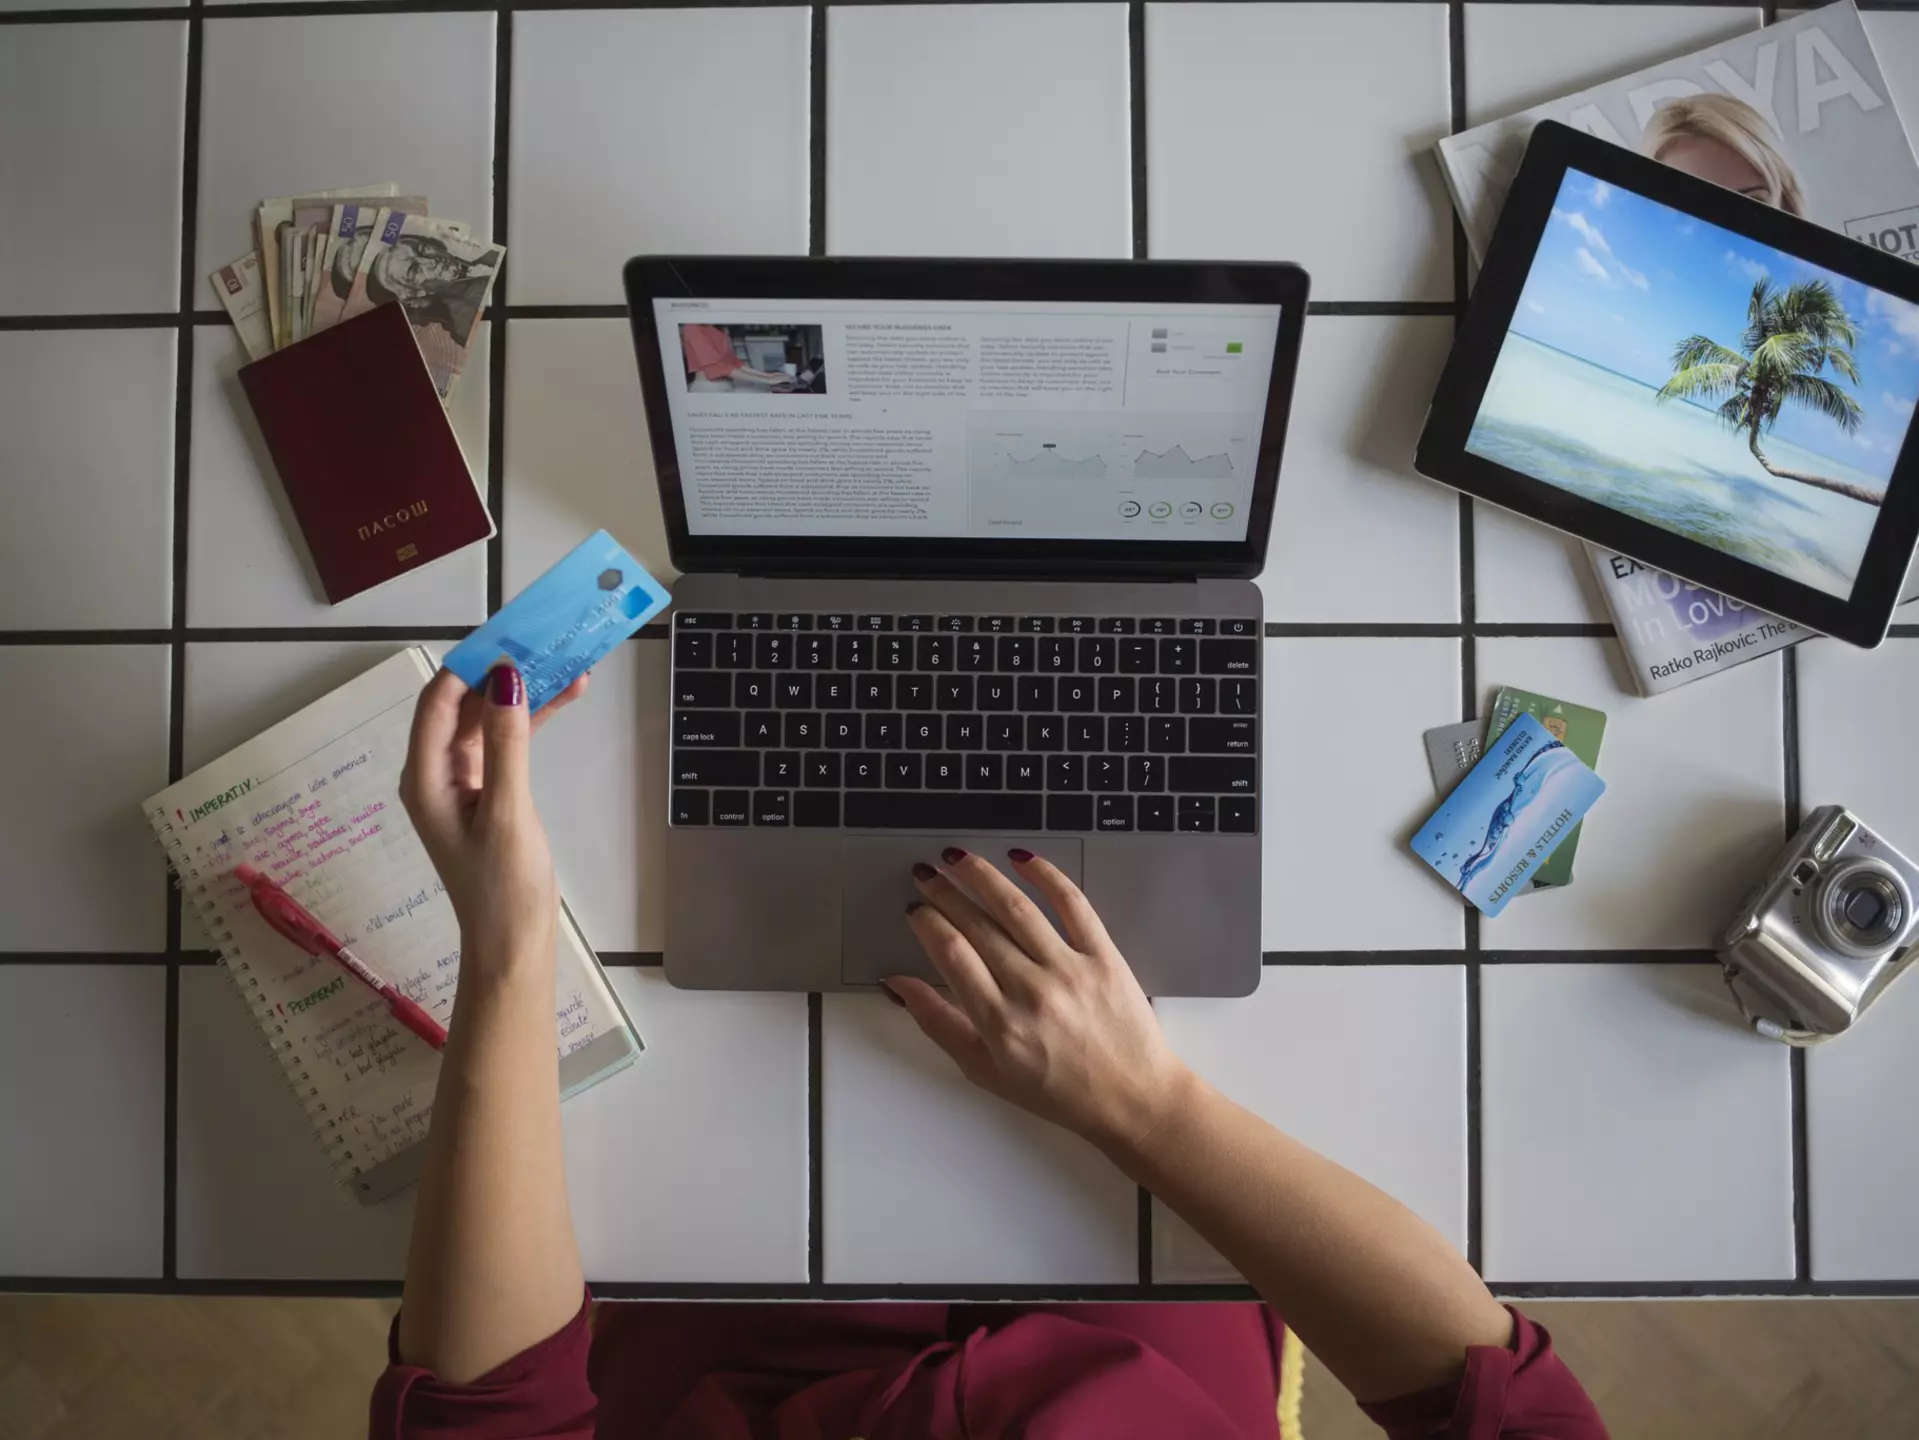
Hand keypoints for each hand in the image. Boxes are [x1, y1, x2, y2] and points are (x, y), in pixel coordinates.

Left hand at [399, 664, 586, 978]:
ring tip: (567, 662)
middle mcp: (437, 773)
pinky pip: (506, 743)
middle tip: (543, 638)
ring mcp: (463, 782)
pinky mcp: (489, 792)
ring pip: (491, 720)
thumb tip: (506, 678)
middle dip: (501, 671)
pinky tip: (565, 698)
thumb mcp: (508, 811)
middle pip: (465, 705)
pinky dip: (531, 721)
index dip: (470, 664)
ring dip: (524, 693)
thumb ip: (507, 743)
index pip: (439, 702)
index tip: (511, 633)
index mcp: (425, 777)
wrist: (513, 945)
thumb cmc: (503, 887)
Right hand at [889, 848, 1193, 1155]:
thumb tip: (899, 985)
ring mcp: (1071, 970)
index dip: (927, 922)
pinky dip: (1047, 876)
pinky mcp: (1104, 957)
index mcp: (999, 1024)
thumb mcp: (985, 1071)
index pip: (951, 954)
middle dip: (944, 892)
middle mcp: (1033, 992)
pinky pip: (1073, 905)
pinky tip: (1023, 859)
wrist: (1132, 1098)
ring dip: (981, 875)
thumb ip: (938, 1024)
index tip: (916, 909)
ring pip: (1016, 908)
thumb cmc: (1060, 1092)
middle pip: (977, 925)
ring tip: (959, 859)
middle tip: (926, 874)